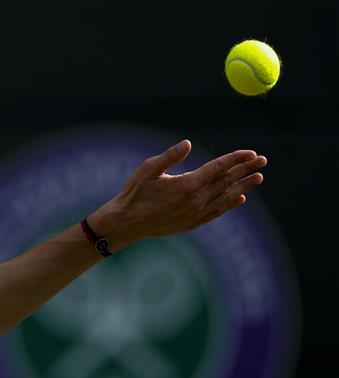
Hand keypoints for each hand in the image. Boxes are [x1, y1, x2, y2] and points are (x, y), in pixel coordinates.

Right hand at [96, 139, 266, 245]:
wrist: (126, 223)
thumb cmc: (134, 194)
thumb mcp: (148, 170)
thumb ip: (170, 156)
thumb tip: (187, 143)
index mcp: (187, 184)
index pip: (218, 168)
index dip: (236, 159)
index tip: (251, 152)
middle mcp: (195, 200)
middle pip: (226, 181)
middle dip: (246, 169)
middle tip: (262, 161)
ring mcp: (195, 213)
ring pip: (226, 197)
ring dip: (244, 186)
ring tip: (258, 178)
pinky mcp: (191, 223)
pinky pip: (216, 212)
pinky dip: (230, 204)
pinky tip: (240, 198)